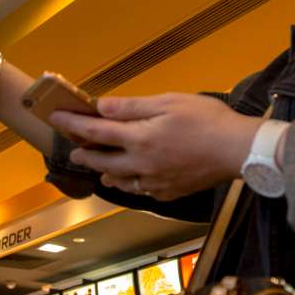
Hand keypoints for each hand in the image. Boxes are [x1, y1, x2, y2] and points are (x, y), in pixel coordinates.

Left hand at [51, 93, 260, 200]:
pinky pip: (142, 192)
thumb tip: (101, 107)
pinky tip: (132, 182)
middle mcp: (141, 163)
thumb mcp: (169, 102)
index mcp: (140, 138)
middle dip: (85, 155)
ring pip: (121, 181)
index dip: (73, 124)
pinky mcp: (170, 192)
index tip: (55, 118)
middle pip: (103, 161)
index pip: (96, 131)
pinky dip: (130, 186)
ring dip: (106, 173)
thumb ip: (133, 107)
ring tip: (100, 169)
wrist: (239, 151)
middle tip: (74, 151)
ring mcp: (155, 181)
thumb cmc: (208, 120)